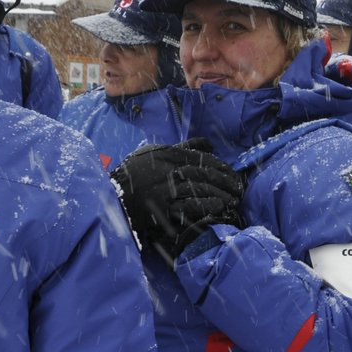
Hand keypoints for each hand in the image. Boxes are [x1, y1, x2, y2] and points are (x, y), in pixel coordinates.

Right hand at [111, 139, 245, 267]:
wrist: (111, 196)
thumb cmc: (136, 173)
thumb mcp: (155, 154)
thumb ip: (183, 148)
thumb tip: (209, 144)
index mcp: (167, 154)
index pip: (202, 158)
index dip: (221, 167)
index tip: (234, 175)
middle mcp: (167, 169)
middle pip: (204, 173)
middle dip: (225, 181)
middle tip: (239, 190)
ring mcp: (164, 188)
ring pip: (199, 188)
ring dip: (220, 194)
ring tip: (232, 200)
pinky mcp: (161, 207)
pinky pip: (188, 205)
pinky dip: (206, 205)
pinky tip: (218, 207)